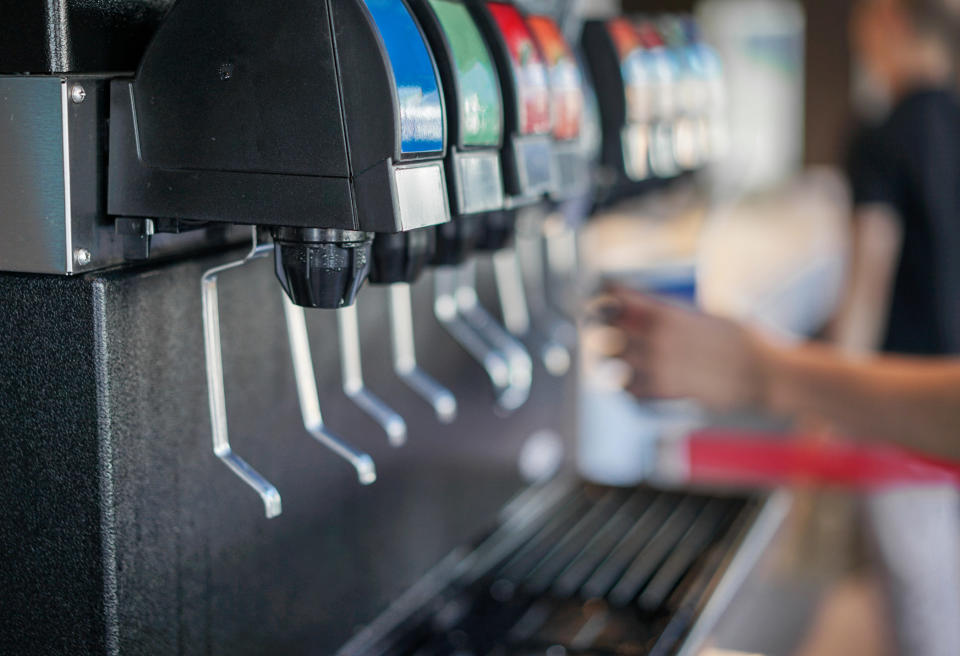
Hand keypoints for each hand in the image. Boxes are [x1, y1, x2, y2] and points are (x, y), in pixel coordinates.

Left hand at [599, 287, 769, 410]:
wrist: (762, 372)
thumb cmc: (739, 339)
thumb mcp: (706, 313)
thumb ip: (673, 312)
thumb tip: (647, 309)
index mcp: (667, 313)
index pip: (619, 298)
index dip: (606, 296)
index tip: (603, 296)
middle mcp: (658, 338)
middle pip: (607, 330)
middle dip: (598, 328)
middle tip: (597, 327)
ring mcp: (660, 366)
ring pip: (612, 362)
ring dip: (607, 358)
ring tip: (610, 356)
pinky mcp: (667, 390)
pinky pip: (631, 388)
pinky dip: (625, 384)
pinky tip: (627, 380)